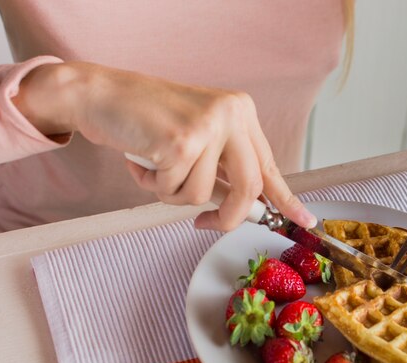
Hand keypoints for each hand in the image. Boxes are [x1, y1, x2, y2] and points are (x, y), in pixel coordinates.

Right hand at [12, 62, 316, 230]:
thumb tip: (249, 208)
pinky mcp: (181, 140)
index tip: (304, 221)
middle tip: (203, 224)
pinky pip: (172, 190)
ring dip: (173, 193)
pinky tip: (142, 159)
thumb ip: (224, 169)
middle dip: (227, 217)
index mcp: (241, 113)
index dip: (286, 198)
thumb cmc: (148, 120)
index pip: (269, 165)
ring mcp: (208, 125)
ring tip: (156, 167)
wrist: (103, 94)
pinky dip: (152, 185)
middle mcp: (232, 114)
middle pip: (248, 188)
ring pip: (203, 194)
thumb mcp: (199, 138)